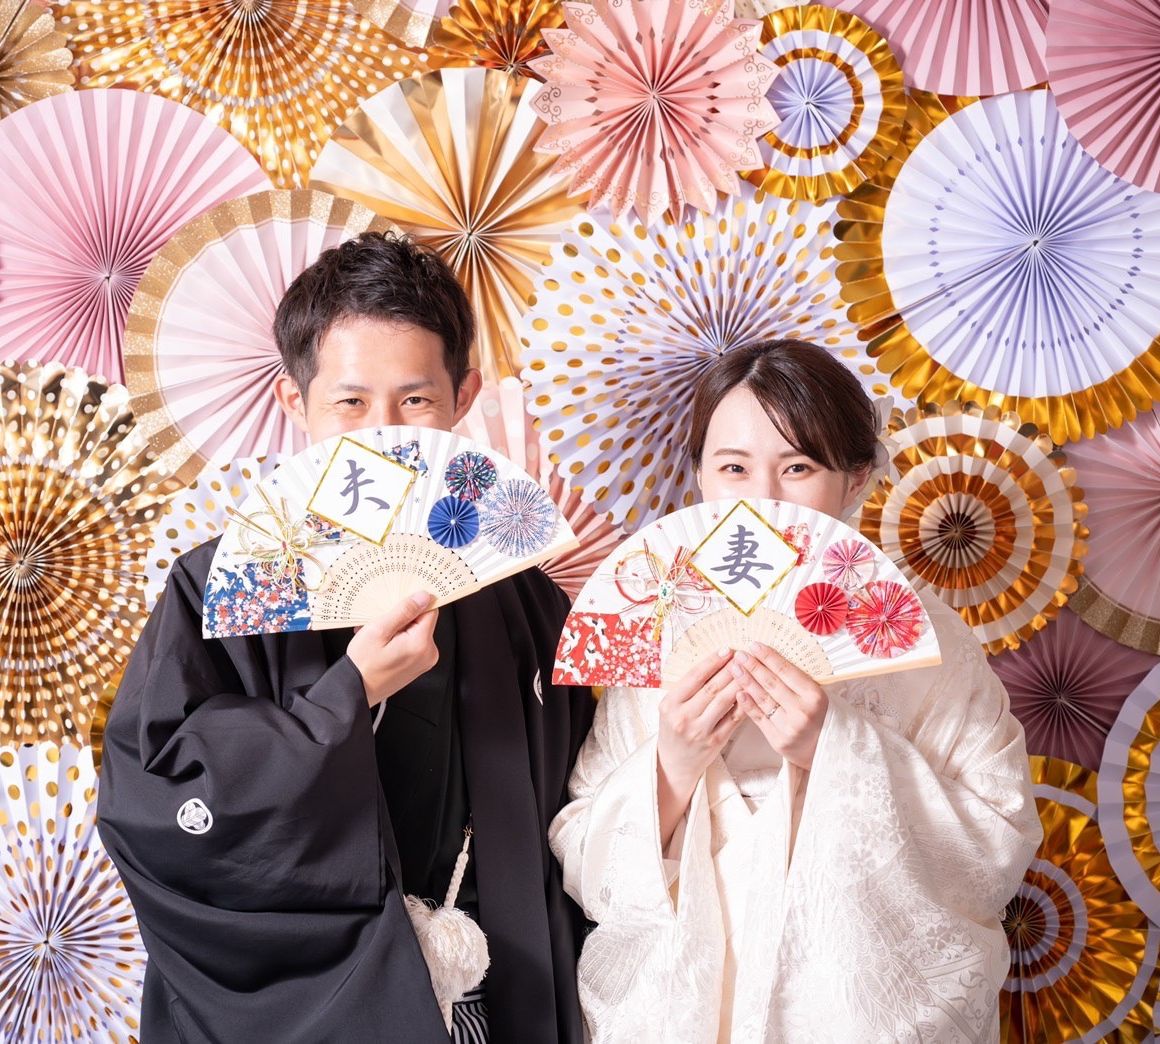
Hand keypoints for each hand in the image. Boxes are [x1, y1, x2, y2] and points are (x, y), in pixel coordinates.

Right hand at [346, 591, 438, 706]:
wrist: (357, 691)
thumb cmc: (364, 664)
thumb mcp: (379, 630)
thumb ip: (403, 611)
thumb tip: (423, 597)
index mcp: (421, 643)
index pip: (430, 610)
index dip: (415, 603)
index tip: (399, 602)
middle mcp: (428, 653)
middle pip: (423, 621)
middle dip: (402, 617)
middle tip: (381, 621)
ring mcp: (424, 661)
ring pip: (416, 631)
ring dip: (397, 627)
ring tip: (377, 634)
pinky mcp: (418, 665)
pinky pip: (412, 642)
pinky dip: (398, 638)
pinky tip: (381, 642)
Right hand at [656, 649, 745, 843]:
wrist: (674, 763)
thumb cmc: (674, 729)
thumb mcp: (671, 707)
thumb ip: (688, 689)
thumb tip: (715, 663)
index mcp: (669, 704)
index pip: (694, 677)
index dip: (712, 661)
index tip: (726, 649)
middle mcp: (683, 717)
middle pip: (712, 687)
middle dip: (730, 669)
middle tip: (744, 655)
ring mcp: (700, 731)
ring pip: (724, 701)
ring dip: (739, 682)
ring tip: (749, 669)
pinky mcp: (715, 742)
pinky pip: (733, 718)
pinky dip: (743, 703)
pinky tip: (751, 691)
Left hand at [730, 643, 828, 770]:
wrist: (826, 748)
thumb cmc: (820, 715)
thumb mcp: (816, 694)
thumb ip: (796, 679)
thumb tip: (769, 657)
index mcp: (814, 695)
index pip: (787, 671)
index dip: (768, 657)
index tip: (754, 645)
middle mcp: (802, 711)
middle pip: (771, 684)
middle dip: (753, 667)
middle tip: (739, 654)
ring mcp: (789, 727)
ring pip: (763, 699)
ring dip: (746, 682)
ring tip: (734, 668)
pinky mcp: (778, 740)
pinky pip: (759, 718)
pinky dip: (747, 704)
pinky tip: (738, 691)